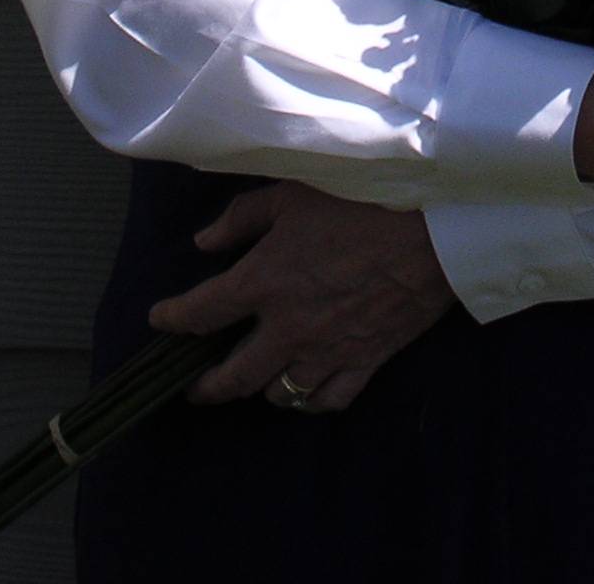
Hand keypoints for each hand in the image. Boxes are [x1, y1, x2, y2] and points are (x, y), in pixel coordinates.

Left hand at [147, 180, 455, 413]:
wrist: (432, 224)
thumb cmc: (362, 198)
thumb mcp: (293, 191)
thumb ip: (242, 218)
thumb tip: (205, 242)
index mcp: (262, 281)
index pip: (199, 313)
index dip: (172, 319)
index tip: (161, 319)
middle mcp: (286, 327)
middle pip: (230, 377)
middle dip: (204, 386)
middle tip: (194, 385)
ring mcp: (325, 351)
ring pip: (276, 393)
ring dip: (259, 388)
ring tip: (253, 379)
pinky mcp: (364, 361)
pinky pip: (326, 400)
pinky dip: (309, 400)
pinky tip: (303, 390)